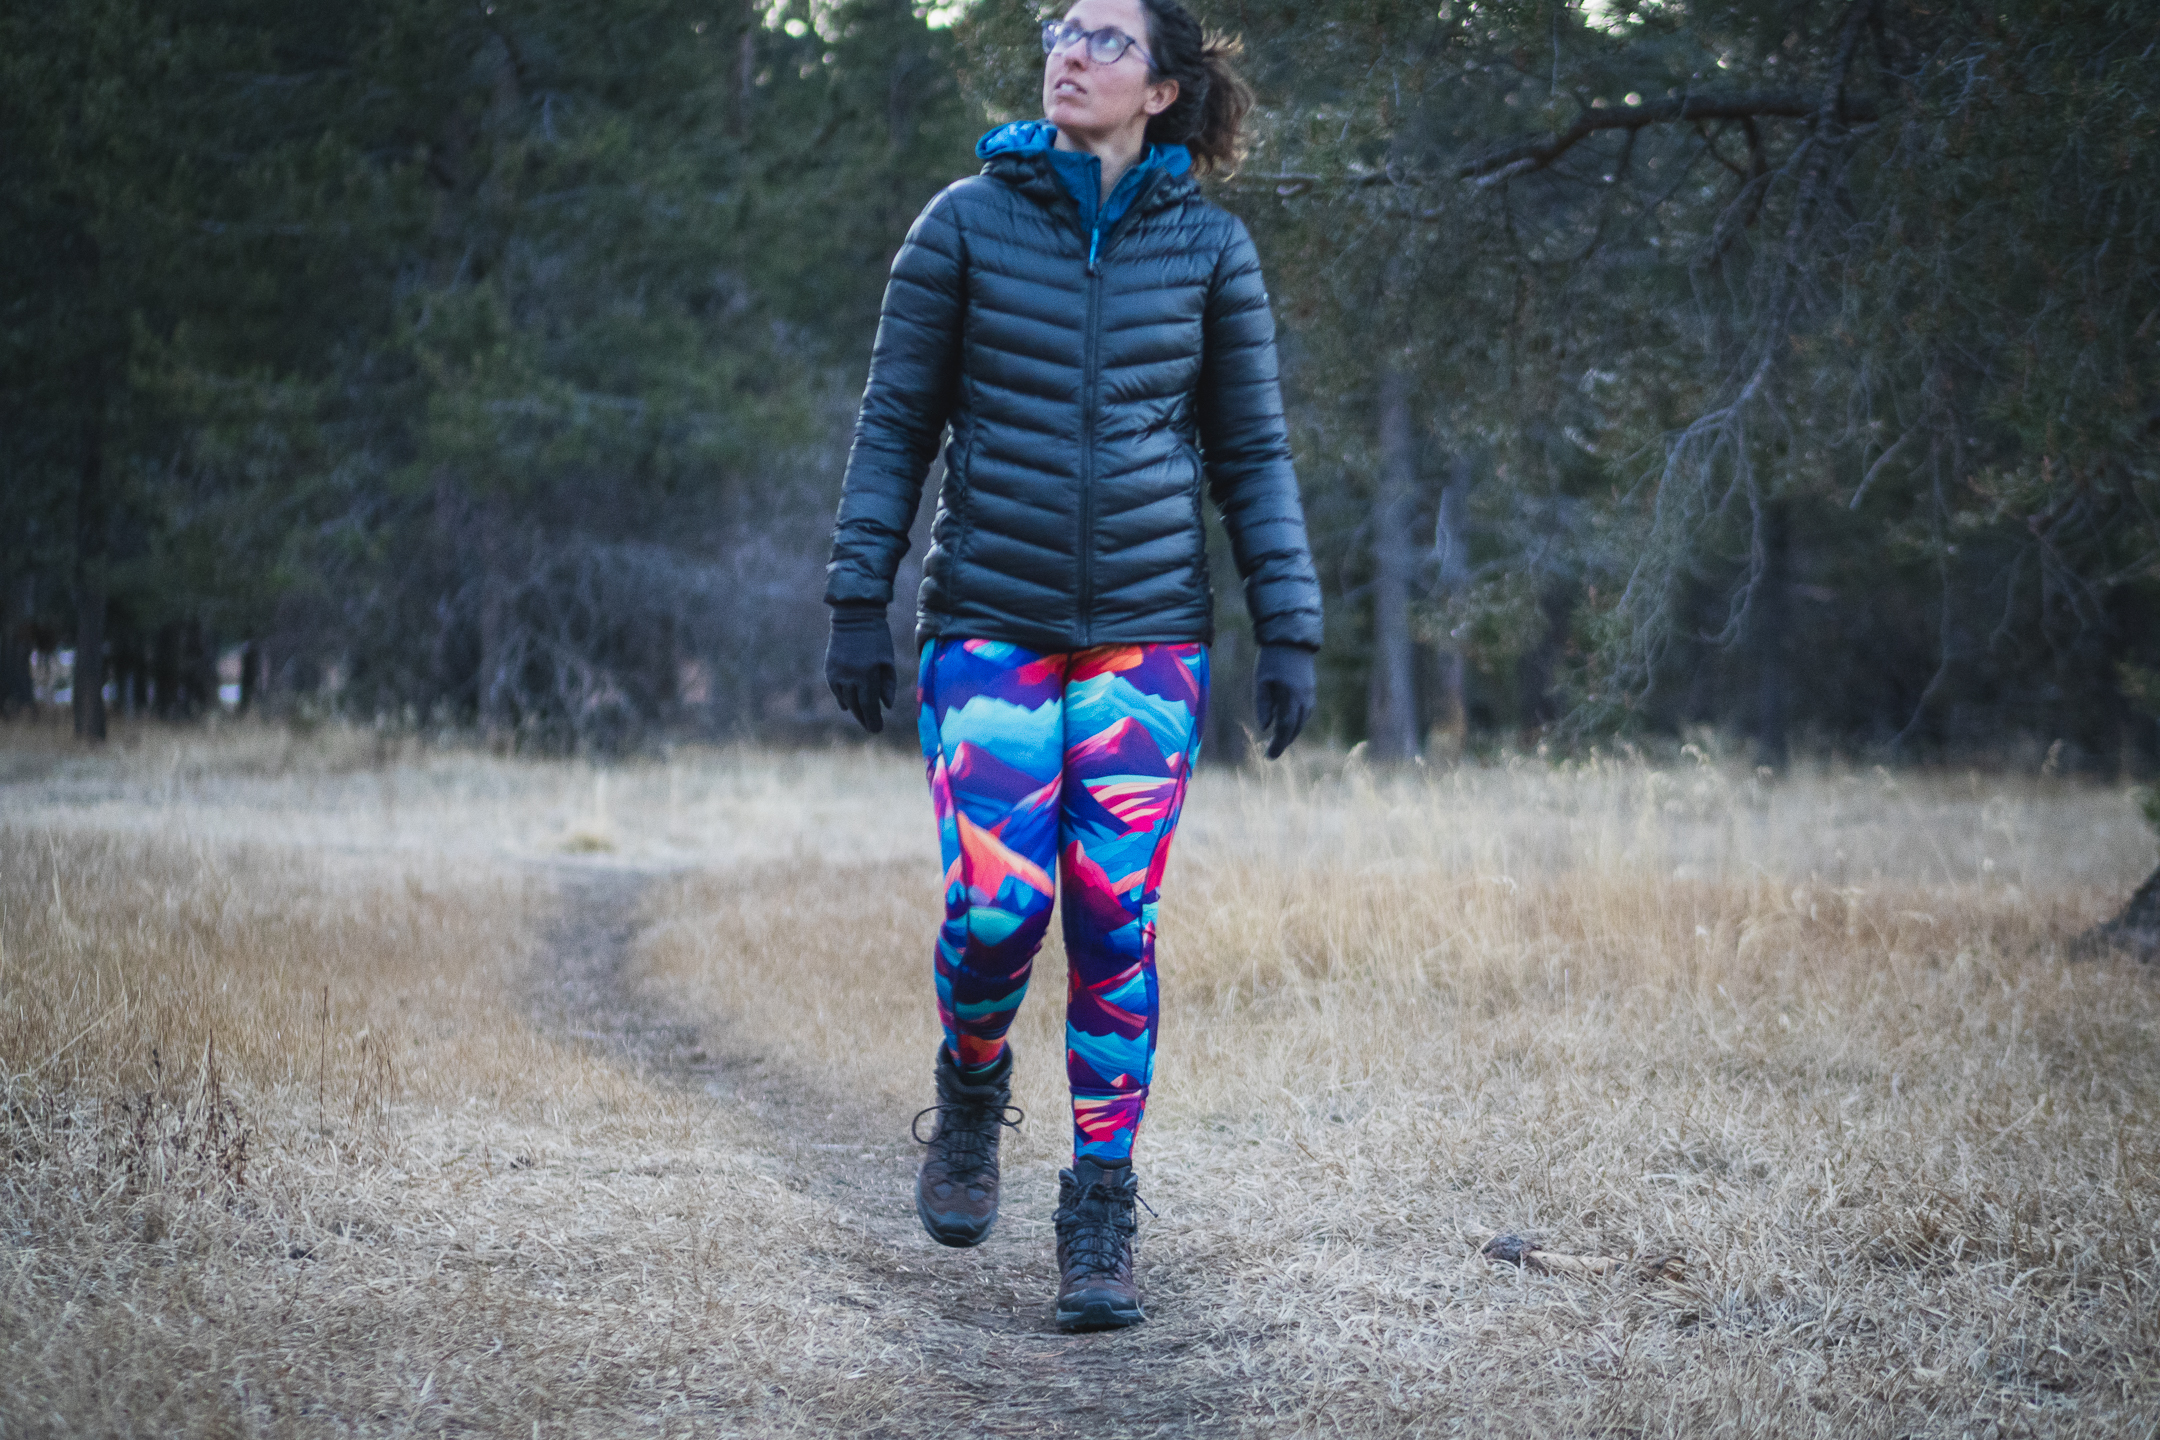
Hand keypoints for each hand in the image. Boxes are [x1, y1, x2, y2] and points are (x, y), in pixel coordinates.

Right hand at [825, 605, 895, 733]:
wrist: (854, 617)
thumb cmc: (877, 638)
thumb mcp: (887, 660)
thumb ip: (888, 684)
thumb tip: (885, 706)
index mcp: (867, 674)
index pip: (869, 705)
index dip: (873, 720)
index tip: (877, 730)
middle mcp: (849, 676)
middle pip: (856, 705)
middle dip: (864, 718)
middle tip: (872, 727)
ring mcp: (837, 673)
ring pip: (845, 700)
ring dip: (854, 710)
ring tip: (863, 716)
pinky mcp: (829, 669)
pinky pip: (836, 690)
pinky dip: (843, 699)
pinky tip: (848, 705)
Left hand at [1254, 644, 1315, 758]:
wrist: (1292, 639)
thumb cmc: (1271, 659)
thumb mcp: (1261, 682)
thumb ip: (1263, 706)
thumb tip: (1266, 728)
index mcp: (1290, 697)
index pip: (1285, 728)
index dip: (1278, 745)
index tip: (1269, 756)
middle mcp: (1304, 699)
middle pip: (1296, 728)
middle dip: (1284, 742)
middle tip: (1272, 752)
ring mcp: (1310, 695)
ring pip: (1302, 722)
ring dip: (1291, 733)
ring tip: (1279, 741)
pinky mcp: (1311, 690)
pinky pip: (1306, 713)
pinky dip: (1297, 722)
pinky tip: (1288, 724)